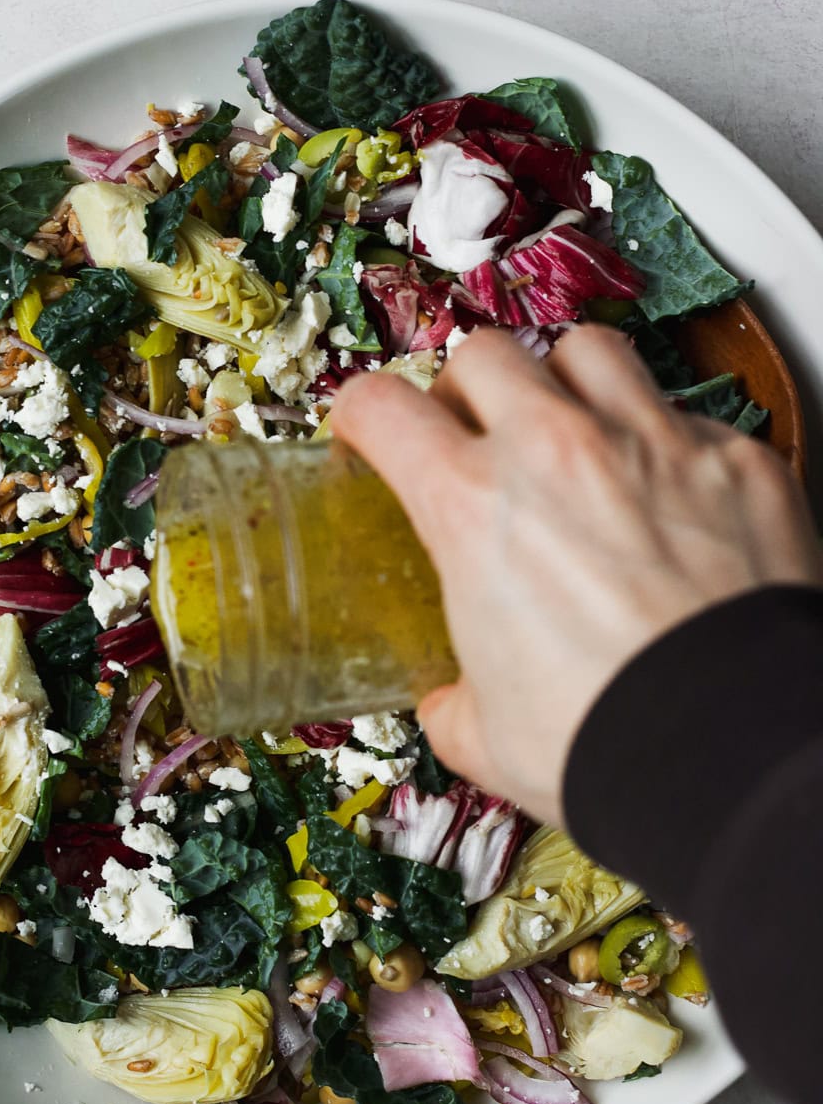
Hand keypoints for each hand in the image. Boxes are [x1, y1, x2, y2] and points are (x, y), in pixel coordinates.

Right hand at [331, 325, 822, 824]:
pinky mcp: (739, 460)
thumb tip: (453, 703)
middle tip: (476, 437)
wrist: (731, 752)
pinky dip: (666, 442)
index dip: (364, 415)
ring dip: (567, 383)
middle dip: (467, 390)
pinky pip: (688, 414)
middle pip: (485, 354)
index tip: (371, 431)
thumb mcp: (485, 735)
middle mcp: (557, 451)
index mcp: (471, 506)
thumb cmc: (602, 742)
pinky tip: (669, 497)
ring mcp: (655, 442)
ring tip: (573, 431)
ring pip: (588, 352)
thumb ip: (455, 700)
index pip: (383, 406)